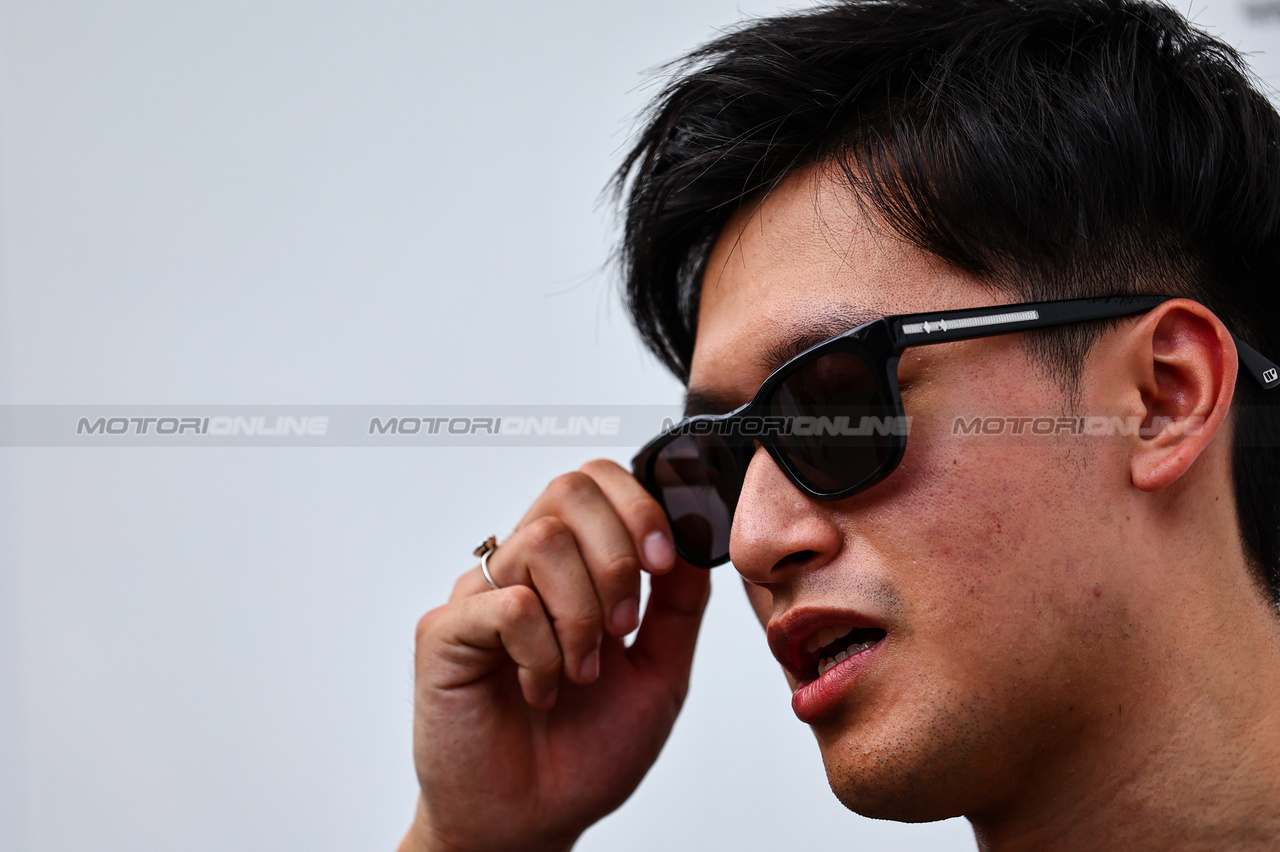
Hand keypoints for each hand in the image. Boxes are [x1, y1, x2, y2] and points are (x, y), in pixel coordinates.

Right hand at [400, 459, 710, 851]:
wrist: (534, 821)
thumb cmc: (587, 752)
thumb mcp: (659, 672)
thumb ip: (679, 605)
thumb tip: (697, 539)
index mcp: (571, 568)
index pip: (596, 483)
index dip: (638, 506)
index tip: (665, 562)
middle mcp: (522, 569)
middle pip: (568, 489)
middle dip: (617, 555)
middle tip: (623, 628)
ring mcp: (480, 596)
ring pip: (543, 542)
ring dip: (583, 615)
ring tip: (582, 673)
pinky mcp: (445, 632)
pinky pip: (508, 603)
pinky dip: (542, 652)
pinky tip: (541, 690)